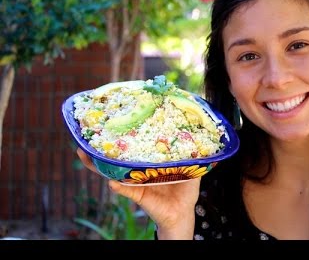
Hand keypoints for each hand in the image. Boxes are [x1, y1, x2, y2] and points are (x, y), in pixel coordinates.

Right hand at [76, 148, 199, 238]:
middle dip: (100, 148)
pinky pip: (125, 190)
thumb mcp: (191, 167)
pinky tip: (111, 181)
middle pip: (116, 157)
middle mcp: (138, 170)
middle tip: (86, 136)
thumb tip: (198, 137)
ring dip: (98, 165)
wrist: (183, 212)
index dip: (123, 137)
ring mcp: (135, 182)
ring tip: (84, 153)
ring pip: (112, 172)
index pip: (134, 147)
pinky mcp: (137, 194)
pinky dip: (118, 186)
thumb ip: (192, 154)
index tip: (113, 121)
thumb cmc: (185, 189)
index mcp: (149, 161)